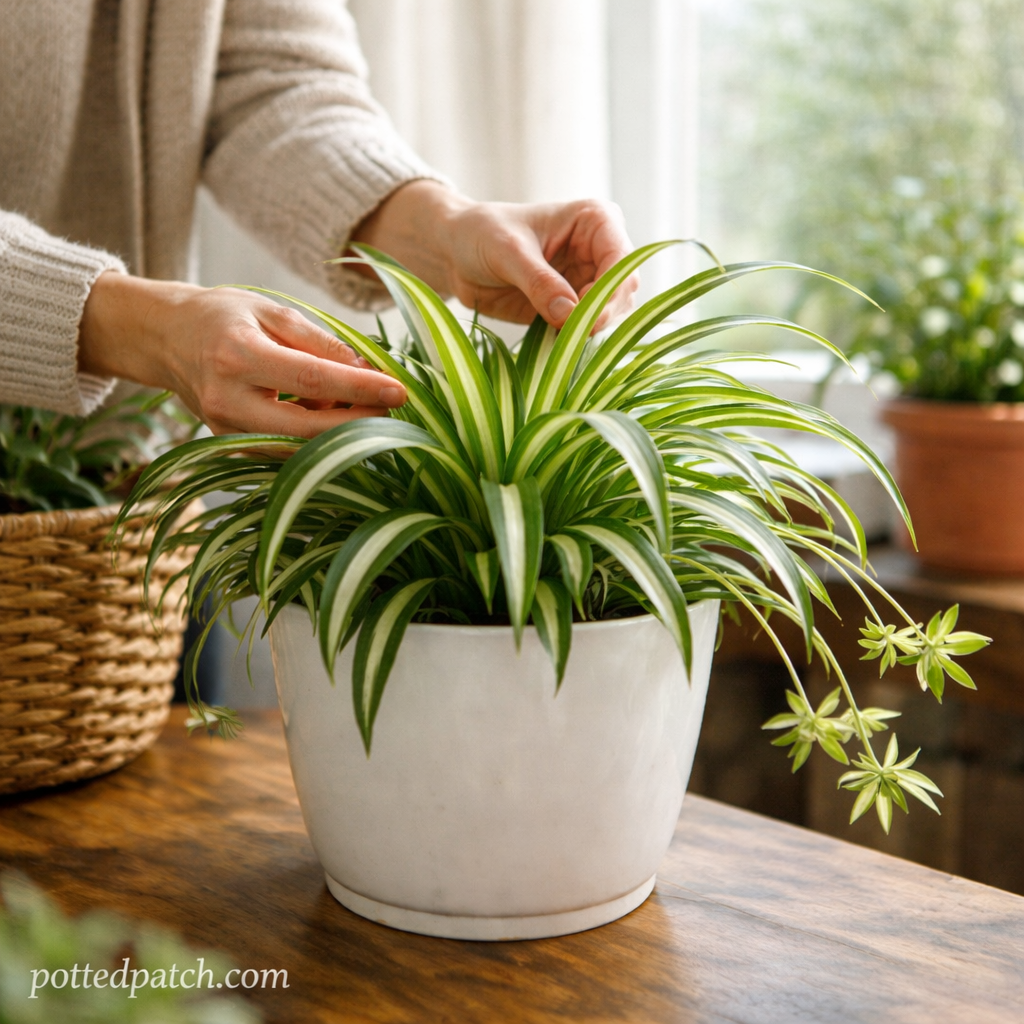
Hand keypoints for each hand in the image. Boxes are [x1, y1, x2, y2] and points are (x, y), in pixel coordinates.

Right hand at [78, 273, 406, 436]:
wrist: (164, 339)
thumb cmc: (222, 317)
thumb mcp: (271, 311)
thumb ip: (320, 342)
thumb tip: (367, 370)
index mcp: (237, 356)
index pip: (313, 379)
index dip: (361, 388)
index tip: (399, 391)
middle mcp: (228, 400)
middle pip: (309, 427)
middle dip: (358, 422)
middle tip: (393, 410)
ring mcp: (226, 430)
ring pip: (299, 447)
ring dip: (340, 434)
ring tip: (364, 408)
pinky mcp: (231, 445)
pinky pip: (285, 450)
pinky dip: (316, 438)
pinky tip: (334, 417)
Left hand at [351, 180, 637, 330]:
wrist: (457, 252)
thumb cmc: (482, 233)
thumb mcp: (507, 252)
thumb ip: (539, 282)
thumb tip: (569, 314)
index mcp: (595, 221)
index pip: (621, 259)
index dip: (609, 290)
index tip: (583, 314)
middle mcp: (600, 251)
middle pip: (622, 292)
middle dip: (602, 314)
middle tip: (571, 332)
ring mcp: (589, 281)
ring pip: (610, 314)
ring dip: (590, 330)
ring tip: (556, 335)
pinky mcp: (573, 307)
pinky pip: (587, 329)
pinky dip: (576, 339)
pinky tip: (555, 343)